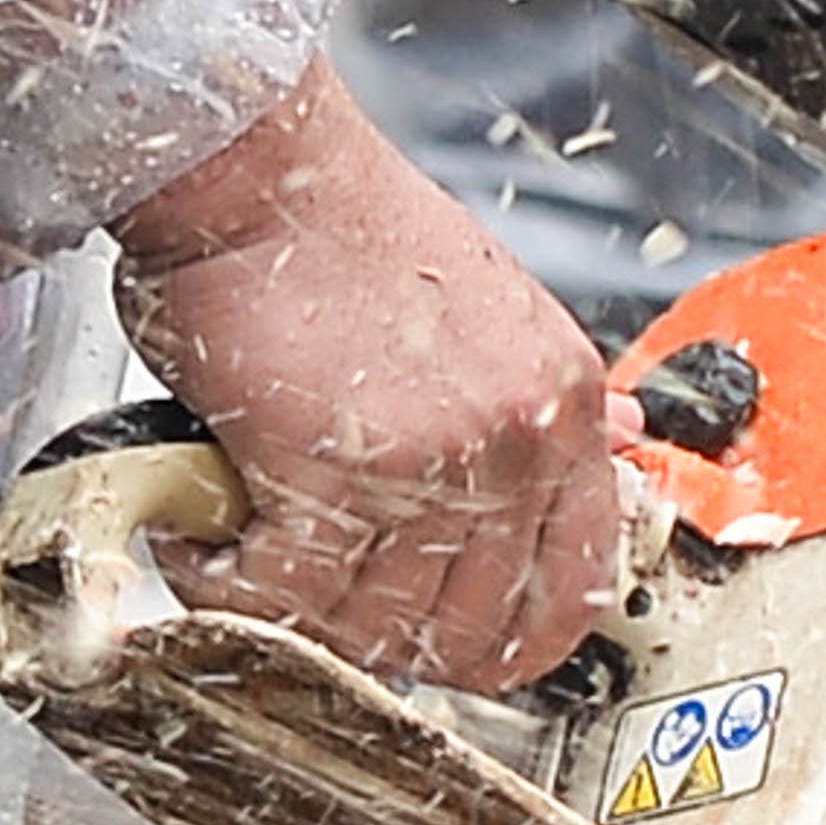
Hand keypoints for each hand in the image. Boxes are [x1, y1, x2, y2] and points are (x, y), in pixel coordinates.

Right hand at [111, 61, 638, 689]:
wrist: (267, 169)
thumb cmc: (350, 231)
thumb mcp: (499, 312)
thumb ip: (543, 404)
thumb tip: (621, 447)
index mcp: (567, 408)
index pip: (579, 585)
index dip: (515, 647)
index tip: (460, 655)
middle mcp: (517, 443)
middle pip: (473, 630)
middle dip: (390, 648)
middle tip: (325, 618)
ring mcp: (432, 464)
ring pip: (374, 626)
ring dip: (297, 620)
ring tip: (247, 568)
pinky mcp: (333, 471)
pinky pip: (283, 594)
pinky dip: (228, 590)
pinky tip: (204, 552)